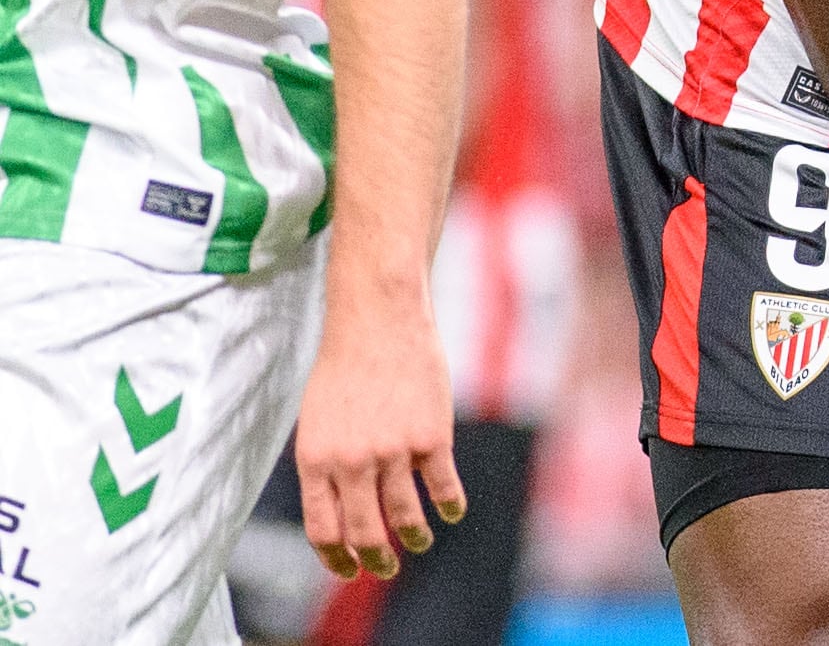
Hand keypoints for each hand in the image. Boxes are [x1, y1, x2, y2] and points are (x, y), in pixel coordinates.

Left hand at [294, 283, 462, 580]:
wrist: (378, 321)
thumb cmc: (344, 367)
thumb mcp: (317, 421)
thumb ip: (326, 466)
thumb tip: (343, 508)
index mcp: (315, 461)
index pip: (323, 530)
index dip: (337, 558)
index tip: (350, 569)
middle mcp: (352, 463)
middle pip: (365, 533)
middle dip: (376, 559)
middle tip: (386, 568)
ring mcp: (393, 451)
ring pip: (406, 517)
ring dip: (414, 538)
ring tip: (419, 541)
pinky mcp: (432, 437)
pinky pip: (443, 487)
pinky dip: (449, 506)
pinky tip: (451, 511)